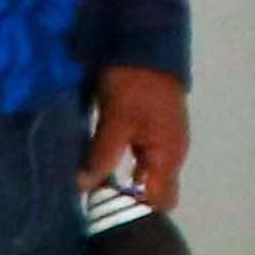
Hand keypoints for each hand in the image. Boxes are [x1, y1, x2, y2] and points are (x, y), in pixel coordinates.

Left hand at [82, 64, 191, 211]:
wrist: (146, 43)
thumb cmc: (135, 84)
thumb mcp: (115, 120)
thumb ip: (102, 156)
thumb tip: (83, 188)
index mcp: (168, 156)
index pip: (157, 202)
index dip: (134, 211)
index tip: (104, 212)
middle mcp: (171, 154)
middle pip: (153, 191)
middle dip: (128, 199)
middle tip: (96, 200)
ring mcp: (164, 141)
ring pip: (145, 174)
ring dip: (124, 181)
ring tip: (94, 184)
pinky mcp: (153, 129)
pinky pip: (142, 158)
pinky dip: (125, 164)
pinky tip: (102, 162)